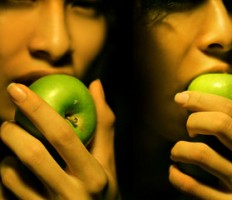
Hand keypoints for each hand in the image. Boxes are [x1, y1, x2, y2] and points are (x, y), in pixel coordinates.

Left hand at [0, 79, 118, 199]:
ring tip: (16, 153)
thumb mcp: (108, 159)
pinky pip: (5, 192)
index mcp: (94, 176)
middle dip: (12, 131)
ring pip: (12, 176)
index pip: (63, 136)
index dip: (38, 109)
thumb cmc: (101, 188)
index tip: (18, 89)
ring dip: (6, 157)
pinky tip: (17, 175)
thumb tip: (96, 85)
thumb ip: (102, 122)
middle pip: (32, 154)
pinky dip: (5, 177)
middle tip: (8, 123)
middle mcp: (72, 195)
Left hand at [170, 68, 231, 199]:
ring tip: (177, 150)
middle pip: (219, 124)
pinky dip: (176, 175)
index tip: (181, 98)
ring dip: (179, 148)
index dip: (202, 98)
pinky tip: (175, 170)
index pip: (231, 109)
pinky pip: (192, 187)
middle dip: (194, 120)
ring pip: (201, 154)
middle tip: (187, 127)